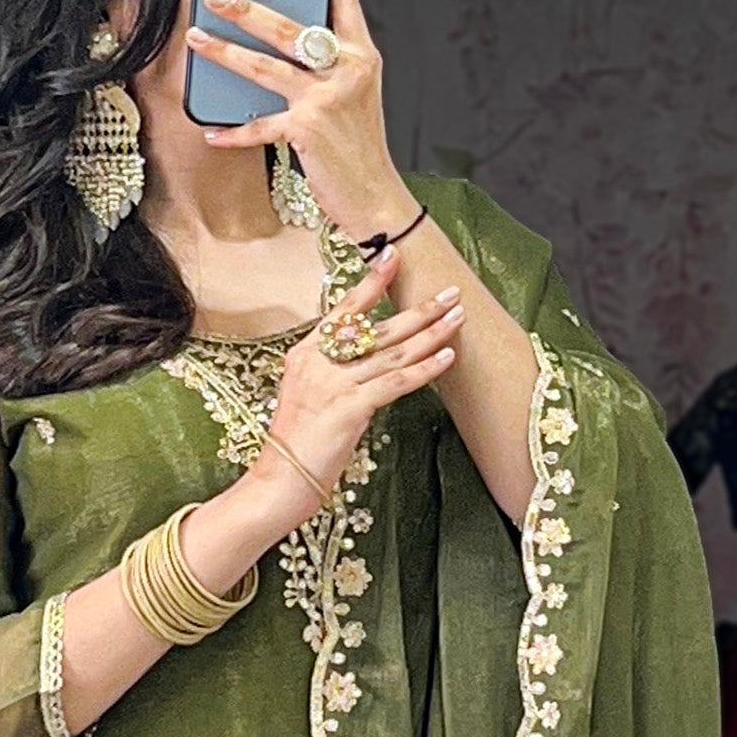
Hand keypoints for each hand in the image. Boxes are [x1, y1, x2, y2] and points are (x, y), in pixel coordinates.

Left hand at [183, 0, 411, 243]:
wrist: (377, 197)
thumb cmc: (358, 146)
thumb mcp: (353, 94)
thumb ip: (328, 63)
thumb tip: (289, 38)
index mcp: (359, 54)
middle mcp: (345, 69)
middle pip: (288, 26)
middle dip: (247, 6)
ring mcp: (325, 98)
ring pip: (265, 66)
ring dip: (225, 51)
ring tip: (196, 38)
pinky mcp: (307, 130)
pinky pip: (260, 125)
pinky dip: (234, 131)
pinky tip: (211, 129)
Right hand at [249, 240, 461, 522]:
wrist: (279, 481)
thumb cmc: (295, 446)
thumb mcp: (306, 397)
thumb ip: (332, 374)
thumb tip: (366, 363)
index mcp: (306, 354)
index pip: (344, 308)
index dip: (372, 281)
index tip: (394, 255)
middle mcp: (319, 362)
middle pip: (378, 328)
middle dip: (420, 309)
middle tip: (450, 293)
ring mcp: (333, 384)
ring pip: (393, 352)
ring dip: (430, 333)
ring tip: (457, 318)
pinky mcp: (349, 408)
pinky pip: (395, 383)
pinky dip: (424, 370)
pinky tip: (446, 358)